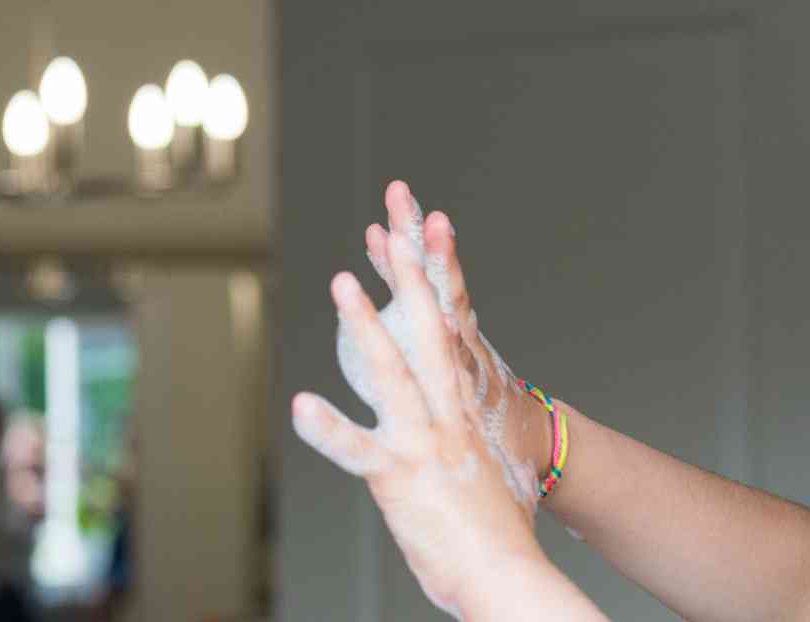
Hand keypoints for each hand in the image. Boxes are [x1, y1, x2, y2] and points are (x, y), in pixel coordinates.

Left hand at [292, 180, 548, 615]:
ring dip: (366, 324)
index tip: (422, 247)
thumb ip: (451, 463)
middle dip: (410, 279)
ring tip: (343, 281)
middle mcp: (446, 418)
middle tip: (394, 233)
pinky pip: (357, 447)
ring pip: (392, 371)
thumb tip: (444, 468)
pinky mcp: (400, 476)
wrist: (508, 576)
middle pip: (427, 334)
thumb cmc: (492, 542)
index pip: (446, 337)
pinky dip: (327, 428)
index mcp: (461, 416)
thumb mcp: (473, 486)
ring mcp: (424, 442)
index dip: (432, 290)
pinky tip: (300, 405)